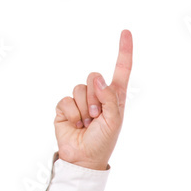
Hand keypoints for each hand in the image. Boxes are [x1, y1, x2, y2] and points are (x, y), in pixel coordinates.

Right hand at [53, 29, 132, 170]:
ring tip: (87, 124)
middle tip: (96, 117)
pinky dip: (71, 114)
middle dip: (95, 97)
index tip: (125, 32)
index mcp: (115, 97)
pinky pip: (66, 100)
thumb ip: (110, 98)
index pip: (121, 70)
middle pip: (93, 76)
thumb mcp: (114, 120)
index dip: (123, 51)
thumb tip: (99, 79)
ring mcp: (80, 100)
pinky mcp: (65, 107)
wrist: (83, 158)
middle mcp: (98, 95)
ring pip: (79, 89)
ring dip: (84, 109)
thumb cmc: (103, 141)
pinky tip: (75, 125)